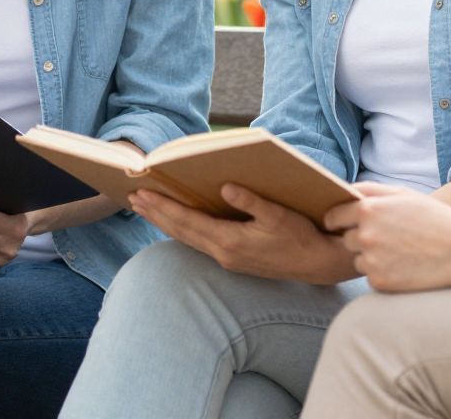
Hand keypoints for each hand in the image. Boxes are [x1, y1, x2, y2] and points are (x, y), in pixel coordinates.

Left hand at [129, 185, 354, 283]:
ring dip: (165, 222)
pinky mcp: (234, 260)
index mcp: (230, 241)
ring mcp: (227, 259)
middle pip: (180, 231)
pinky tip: (175, 223)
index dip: (163, 207)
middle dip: (155, 214)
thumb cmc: (301, 236)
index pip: (187, 221)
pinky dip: (181, 230)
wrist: (318, 263)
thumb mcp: (279, 215)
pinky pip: (198, 242)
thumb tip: (226, 187)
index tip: (142, 193)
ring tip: (145, 208)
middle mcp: (223, 253)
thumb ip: (251, 201)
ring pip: (187, 239)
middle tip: (131, 198)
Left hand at [324, 182, 450, 292]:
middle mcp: (365, 236)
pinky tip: (404, 266)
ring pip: (358, 259)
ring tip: (400, 252)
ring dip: (371, 257)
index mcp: (367, 210)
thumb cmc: (433, 217)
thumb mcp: (403, 194)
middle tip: (387, 238)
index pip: (333, 217)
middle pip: (347, 239)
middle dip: (360, 238)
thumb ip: (370, 190)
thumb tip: (345, 192)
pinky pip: (371, 276)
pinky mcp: (380, 282)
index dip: (337, 220)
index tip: (342, 223)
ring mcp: (371, 261)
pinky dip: (383, 273)